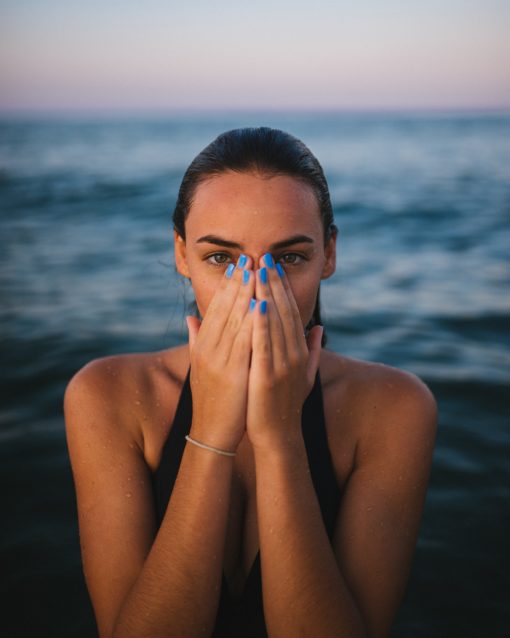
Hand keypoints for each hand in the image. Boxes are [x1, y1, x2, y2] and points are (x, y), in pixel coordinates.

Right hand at [186, 256, 254, 451]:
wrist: (211, 433)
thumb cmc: (211, 399)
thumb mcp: (200, 366)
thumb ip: (196, 340)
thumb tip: (191, 318)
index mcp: (203, 345)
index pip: (215, 308)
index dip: (227, 286)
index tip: (238, 265)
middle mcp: (208, 348)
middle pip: (224, 308)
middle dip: (238, 282)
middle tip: (249, 257)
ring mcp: (219, 360)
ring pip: (234, 319)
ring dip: (246, 293)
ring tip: (256, 271)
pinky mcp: (233, 373)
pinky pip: (244, 342)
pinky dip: (251, 322)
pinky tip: (260, 304)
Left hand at [246, 253, 322, 449]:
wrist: (278, 436)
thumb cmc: (287, 404)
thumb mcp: (304, 375)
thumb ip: (311, 350)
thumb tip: (317, 328)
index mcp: (299, 351)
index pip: (291, 312)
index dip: (283, 288)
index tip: (273, 266)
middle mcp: (294, 354)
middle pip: (283, 311)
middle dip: (273, 283)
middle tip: (263, 257)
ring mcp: (282, 365)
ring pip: (274, 322)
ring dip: (265, 294)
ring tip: (256, 270)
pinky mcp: (268, 376)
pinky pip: (263, 344)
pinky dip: (260, 322)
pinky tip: (254, 303)